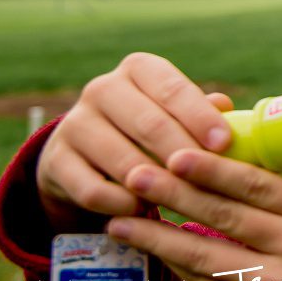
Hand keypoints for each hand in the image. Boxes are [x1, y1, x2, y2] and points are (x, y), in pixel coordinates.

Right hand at [36, 52, 233, 229]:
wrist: (87, 156)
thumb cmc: (152, 131)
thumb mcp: (176, 114)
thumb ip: (203, 112)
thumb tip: (226, 108)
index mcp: (140, 69)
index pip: (173, 88)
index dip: (200, 117)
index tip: (224, 144)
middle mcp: (103, 88)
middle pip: (150, 124)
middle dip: (183, 154)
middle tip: (209, 180)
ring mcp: (74, 124)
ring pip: (123, 159)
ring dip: (155, 185)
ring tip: (183, 201)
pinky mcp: (55, 161)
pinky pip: (92, 190)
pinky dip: (121, 204)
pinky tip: (141, 212)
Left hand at [105, 147, 281, 280]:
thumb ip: (267, 186)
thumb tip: (202, 152)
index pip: (257, 186)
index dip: (212, 170)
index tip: (174, 155)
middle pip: (225, 217)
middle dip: (174, 194)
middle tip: (135, 177)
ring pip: (204, 255)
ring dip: (157, 236)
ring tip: (121, 221)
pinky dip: (175, 263)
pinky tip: (153, 249)